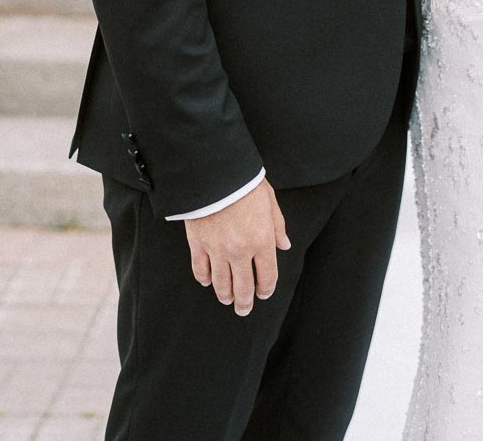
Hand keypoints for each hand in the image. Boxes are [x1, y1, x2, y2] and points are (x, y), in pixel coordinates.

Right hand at [184, 179, 290, 315]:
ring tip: (228, 300)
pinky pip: (201, 270)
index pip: (267, 276)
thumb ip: (278, 227)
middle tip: (244, 309)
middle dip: (245, 302)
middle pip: (243, 287)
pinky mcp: (198, 245)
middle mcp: (240, 251)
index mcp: (262, 241)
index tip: (264, 294)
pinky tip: (209, 282)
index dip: (266, 289)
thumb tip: (285, 245)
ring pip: (221, 284)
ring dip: (226, 295)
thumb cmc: (246, 184)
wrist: (216, 173)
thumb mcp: (270, 202)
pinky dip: (205, 280)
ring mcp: (217, 250)